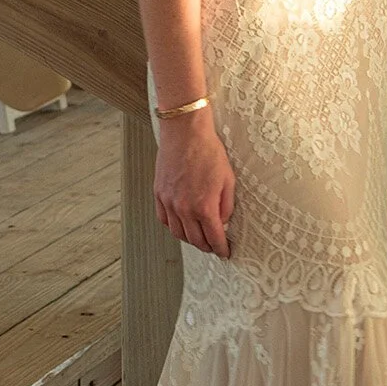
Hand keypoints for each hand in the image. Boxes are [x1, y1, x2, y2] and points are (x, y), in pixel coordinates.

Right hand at [154, 112, 234, 257]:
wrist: (185, 133)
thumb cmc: (209, 151)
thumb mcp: (228, 179)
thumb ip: (226, 205)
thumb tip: (223, 222)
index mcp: (204, 207)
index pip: (214, 238)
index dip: (221, 248)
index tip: (225, 252)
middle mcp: (184, 209)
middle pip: (195, 240)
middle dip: (207, 246)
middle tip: (214, 246)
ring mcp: (169, 202)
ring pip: (178, 234)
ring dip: (190, 240)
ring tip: (199, 238)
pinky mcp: (158, 194)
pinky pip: (164, 220)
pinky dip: (173, 227)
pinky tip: (181, 225)